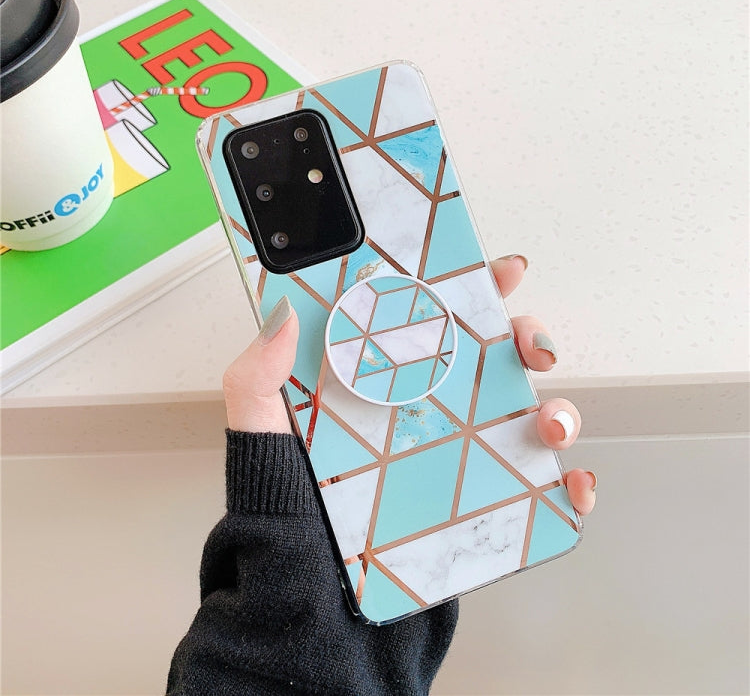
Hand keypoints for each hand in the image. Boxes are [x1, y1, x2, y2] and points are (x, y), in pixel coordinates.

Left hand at [222, 255, 595, 515]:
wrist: (308, 596)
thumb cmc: (287, 512)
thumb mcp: (263, 436)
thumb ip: (257, 377)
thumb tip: (280, 314)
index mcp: (385, 386)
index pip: (433, 324)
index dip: (471, 290)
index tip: (499, 271)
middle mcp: (427, 416)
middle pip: (493, 361)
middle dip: (526, 340)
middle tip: (529, 345)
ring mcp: (457, 461)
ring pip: (525, 419)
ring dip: (556, 411)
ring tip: (547, 422)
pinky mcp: (476, 509)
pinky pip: (536, 492)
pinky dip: (567, 485)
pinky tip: (569, 482)